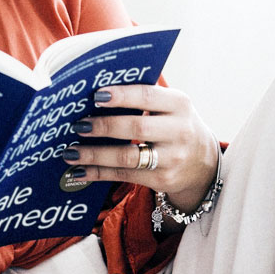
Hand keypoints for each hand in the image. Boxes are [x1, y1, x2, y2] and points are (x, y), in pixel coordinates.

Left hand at [62, 86, 217, 213]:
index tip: (96, 95)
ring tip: (71, 152)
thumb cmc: (174, 125)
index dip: (121, 96)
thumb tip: (94, 93)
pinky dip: (99, 173)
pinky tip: (80, 171)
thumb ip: (142, 97)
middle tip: (78, 124)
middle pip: (136, 127)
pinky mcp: (163, 180)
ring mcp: (173, 158)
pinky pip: (125, 176)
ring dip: (94, 154)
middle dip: (103, 126)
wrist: (204, 163)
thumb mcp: (169, 106)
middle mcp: (179, 131)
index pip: (147, 96)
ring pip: (127, 157)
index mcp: (179, 104)